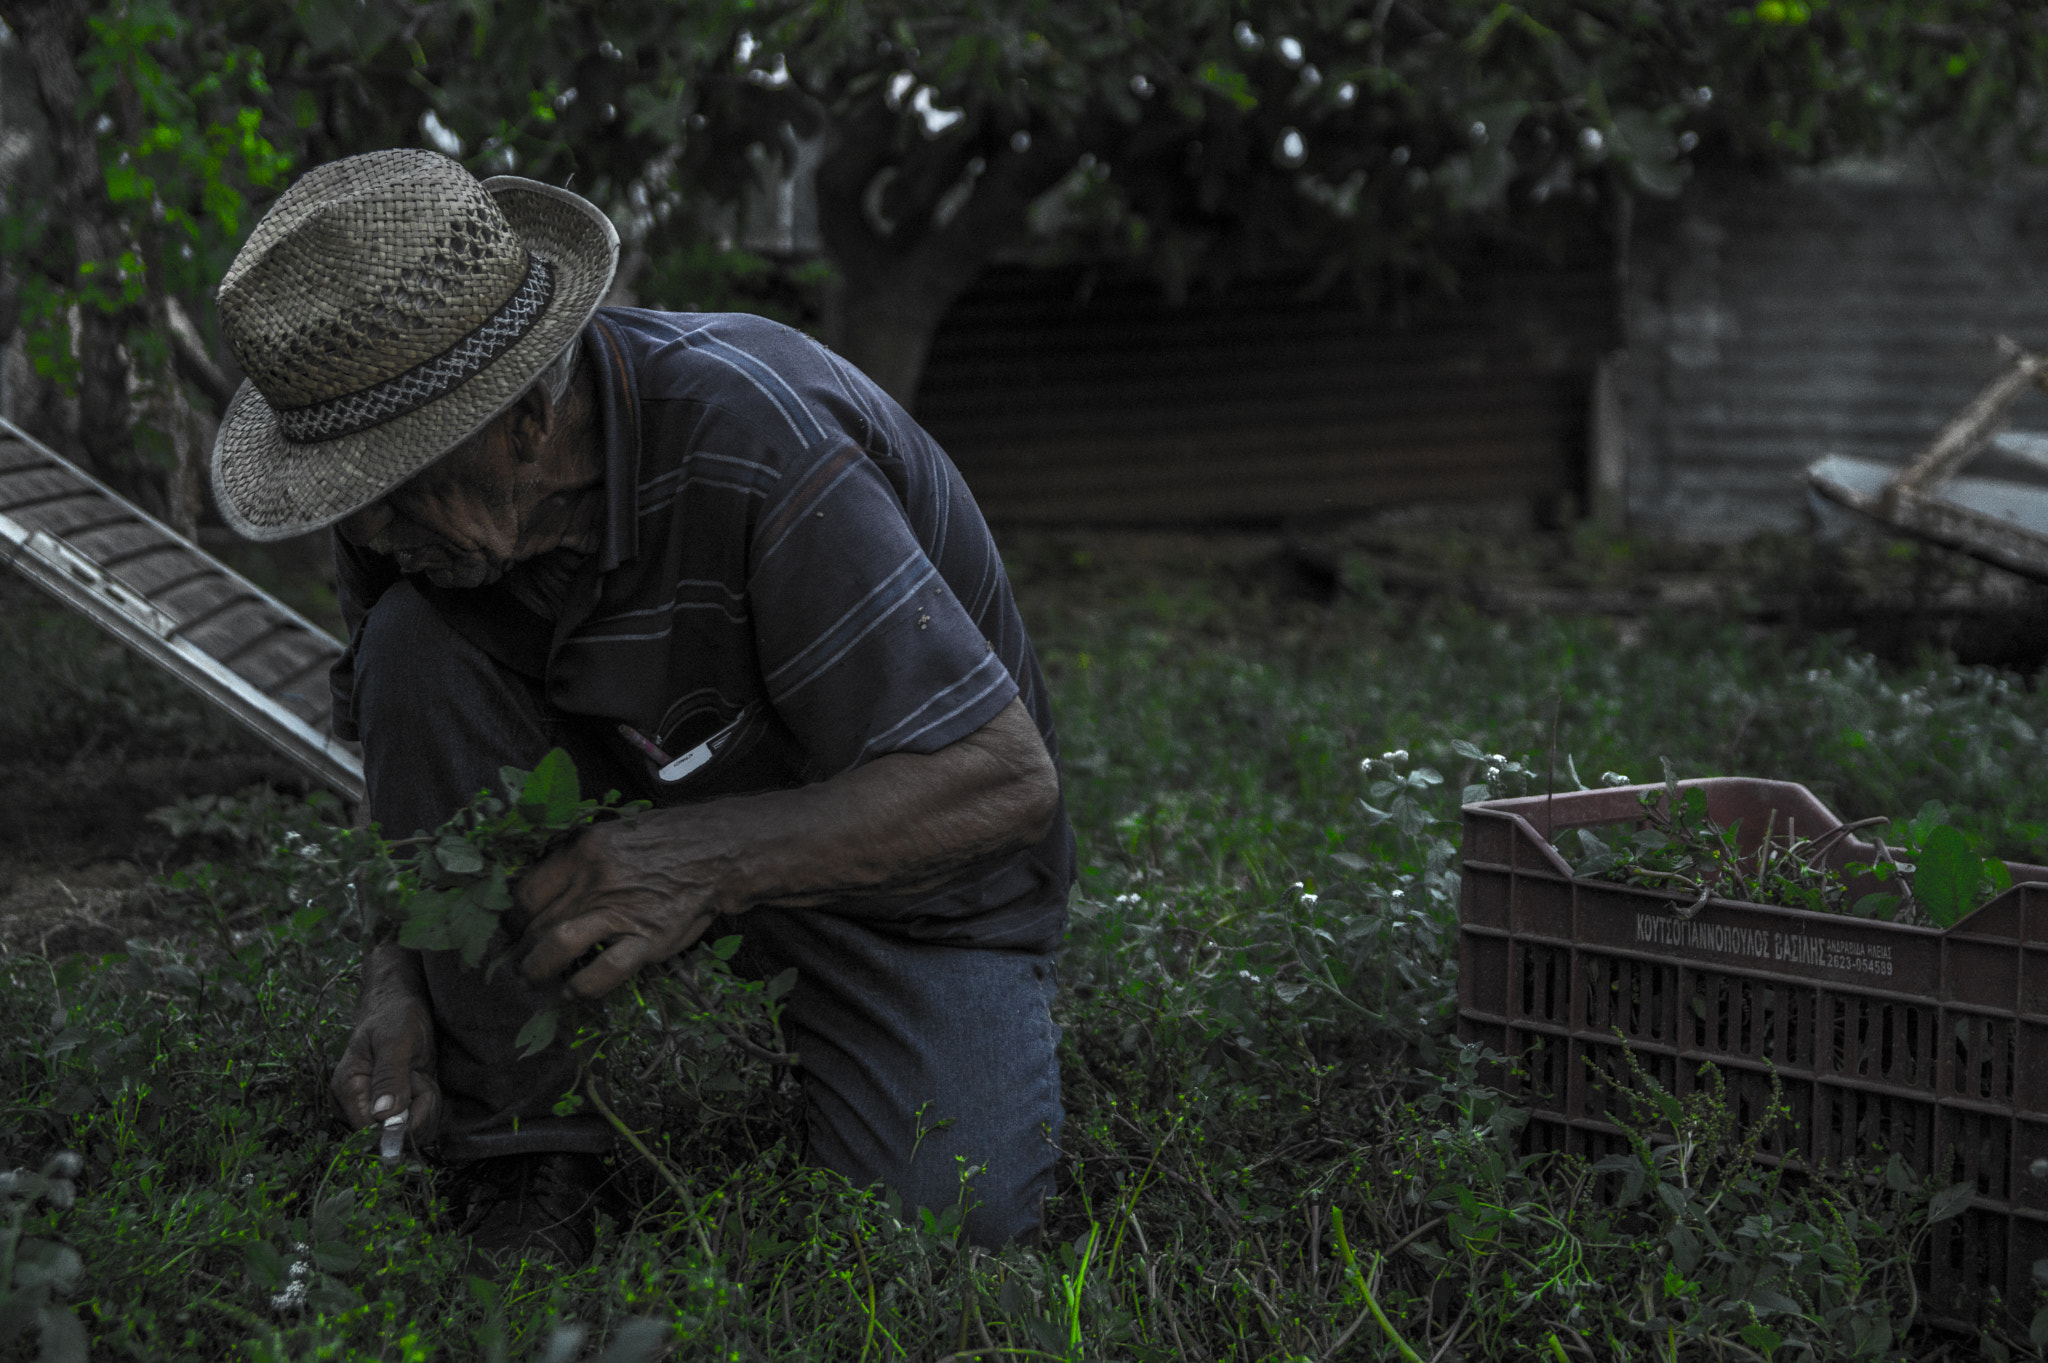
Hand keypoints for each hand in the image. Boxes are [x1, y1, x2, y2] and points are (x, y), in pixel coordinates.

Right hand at [330, 950, 441, 1149]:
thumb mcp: (396, 1041)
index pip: (370, 1131)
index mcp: (347, 1089)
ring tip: (419, 1072)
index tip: (417, 1086)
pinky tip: (422, 1079)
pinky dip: (428, 1102)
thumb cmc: (395, 1016)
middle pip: (394, 1133)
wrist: (401, 1003)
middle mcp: (356, 1105)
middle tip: (419, 1073)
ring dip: (426, 1103)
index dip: (400, 1120)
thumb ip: (389, 1077)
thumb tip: (383, 1116)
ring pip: (411, 1130)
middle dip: (418, 1107)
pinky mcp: (394, 1108)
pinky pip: (419, 1122)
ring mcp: (376, 1108)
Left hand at [514, 812, 727, 999]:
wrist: (720, 851)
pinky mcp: (647, 939)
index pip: (525, 892)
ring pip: (556, 946)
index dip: (511, 918)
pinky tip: (572, 992)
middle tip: (522, 961)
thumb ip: (576, 861)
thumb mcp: (612, 837)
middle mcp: (594, 879)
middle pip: (535, 922)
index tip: (514, 930)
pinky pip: (603, 971)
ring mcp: (620, 910)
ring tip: (535, 980)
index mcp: (582, 851)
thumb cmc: (665, 843)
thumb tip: (539, 892)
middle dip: (521, 950)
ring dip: (537, 970)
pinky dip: (580, 988)